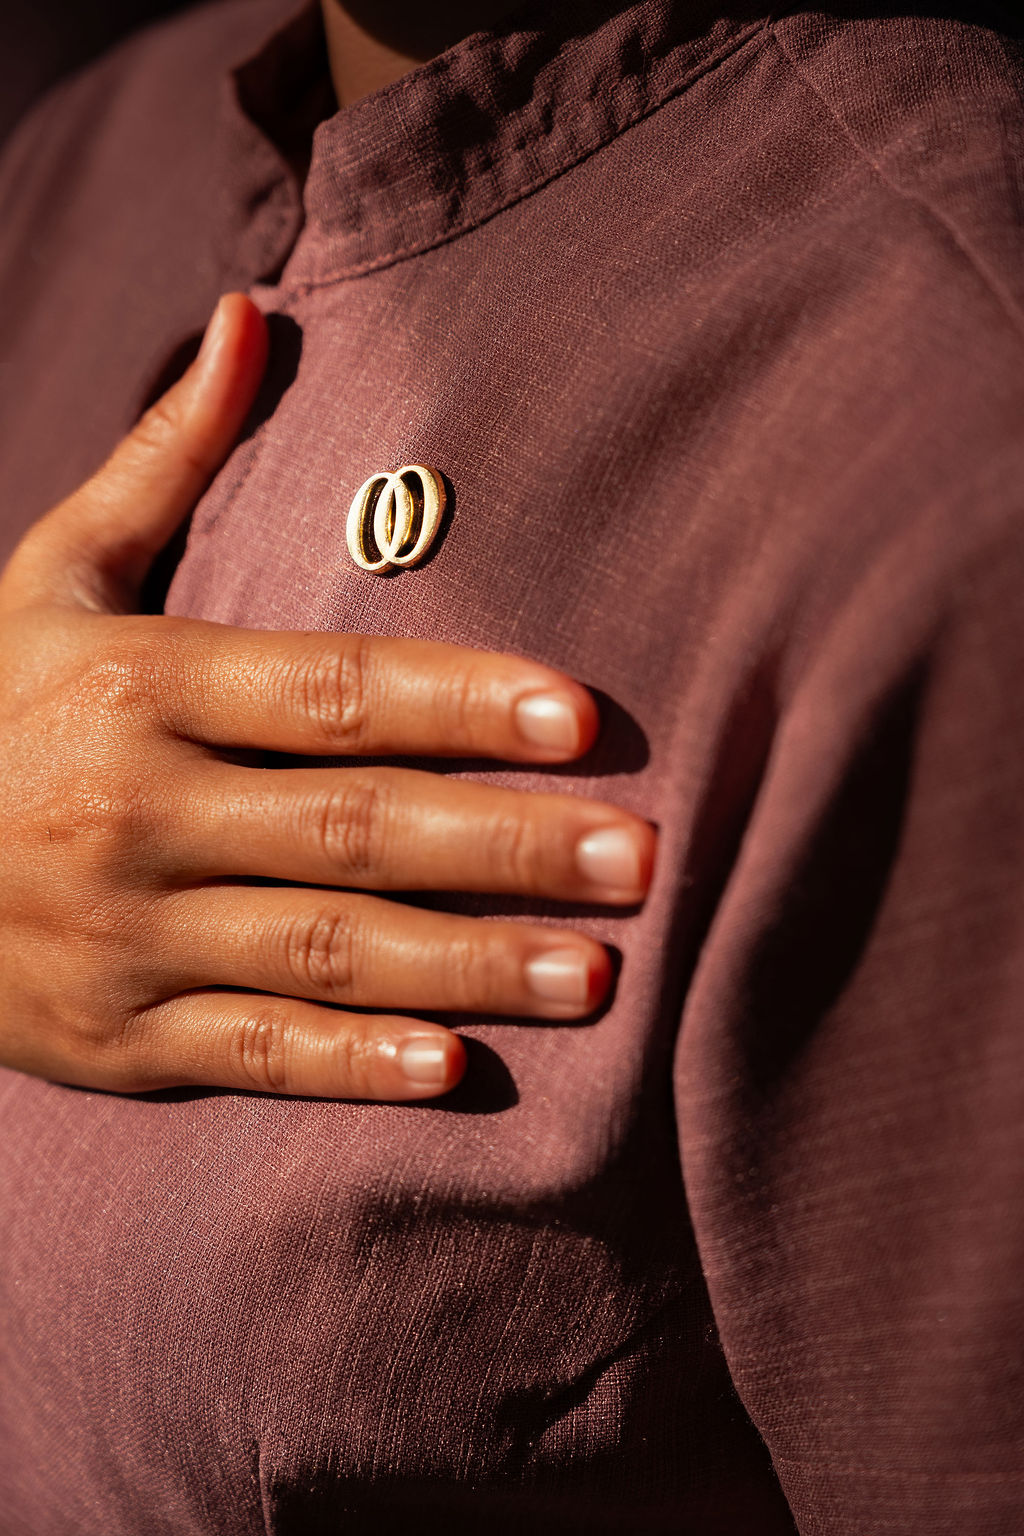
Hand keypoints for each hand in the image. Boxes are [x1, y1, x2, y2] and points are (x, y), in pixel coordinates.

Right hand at [0, 295, 654, 1100]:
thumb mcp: (55, 575)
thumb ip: (162, 456)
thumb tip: (250, 317)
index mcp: (137, 685)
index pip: (330, 691)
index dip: (460, 702)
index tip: (582, 718)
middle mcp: (134, 809)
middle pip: (352, 825)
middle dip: (504, 845)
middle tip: (641, 860)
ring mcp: (124, 933)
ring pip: (322, 950)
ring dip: (465, 965)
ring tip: (596, 974)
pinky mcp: (116, 1036)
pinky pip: (248, 1052)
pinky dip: (348, 1064)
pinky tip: (454, 1070)